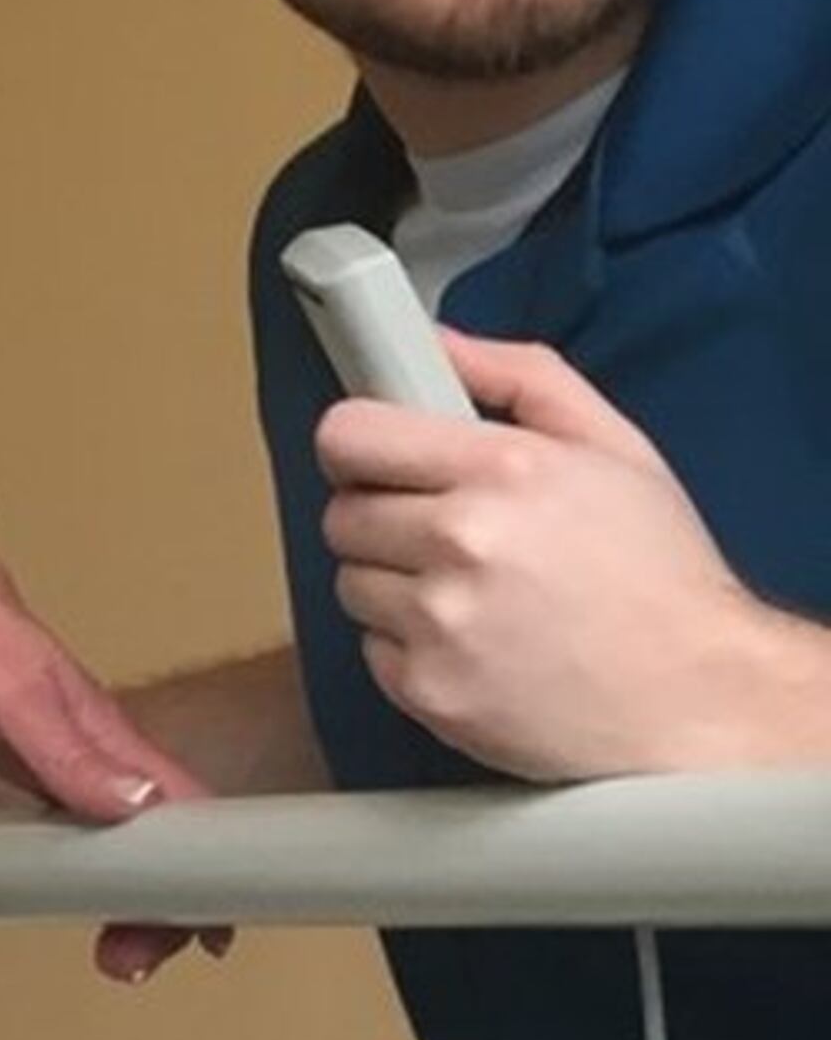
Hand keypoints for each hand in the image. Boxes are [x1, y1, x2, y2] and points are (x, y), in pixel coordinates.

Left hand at [0, 510, 227, 984]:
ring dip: (133, 897)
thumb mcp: (12, 700)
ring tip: (116, 949)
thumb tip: (140, 803)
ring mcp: (72, 758)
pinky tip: (87, 890)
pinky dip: (98, 869)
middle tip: (131, 959)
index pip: (191, 814)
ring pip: (129, 839)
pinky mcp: (37, 761)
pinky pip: (88, 827)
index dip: (208, 876)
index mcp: (111, 738)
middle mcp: (103, 752)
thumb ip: (73, 754)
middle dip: (164, 908)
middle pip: (166, 839)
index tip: (206, 932)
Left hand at [316, 331, 826, 776]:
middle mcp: (462, 542)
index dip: (360, 446)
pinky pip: (372, 648)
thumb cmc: (660, 573)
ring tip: (472, 593)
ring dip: (395, 583)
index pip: (349, 436)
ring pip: (352, 582)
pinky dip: (410, 645)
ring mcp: (440, 622)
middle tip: (448, 534)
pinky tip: (475, 642)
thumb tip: (436, 343)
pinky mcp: (429, 691)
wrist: (698, 697)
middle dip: (383, 517)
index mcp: (504, 470)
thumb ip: (520, 377)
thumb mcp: (615, 447)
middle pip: (342, 513)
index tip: (379, 460)